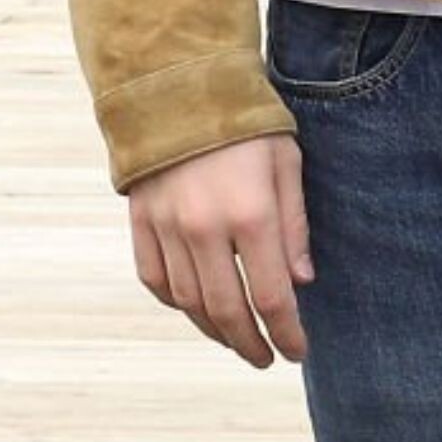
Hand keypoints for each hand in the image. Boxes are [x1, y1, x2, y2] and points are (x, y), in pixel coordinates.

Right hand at [128, 134, 313, 366]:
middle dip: (250, 343)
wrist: (177, 84)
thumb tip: (301, 283)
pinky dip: (175, 302)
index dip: (287, 333)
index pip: (271, 297)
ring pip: (188, 302)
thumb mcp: (286, 163)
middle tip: (266, 358)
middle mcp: (205, 228)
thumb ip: (294, 227)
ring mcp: (167, 226)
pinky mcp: (141, 220)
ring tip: (235, 340)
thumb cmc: (244, 123)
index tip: (297, 351)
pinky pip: (154, 278)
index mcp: (250, 214)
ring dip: (213, 330)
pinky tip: (195, 309)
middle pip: (227, 311)